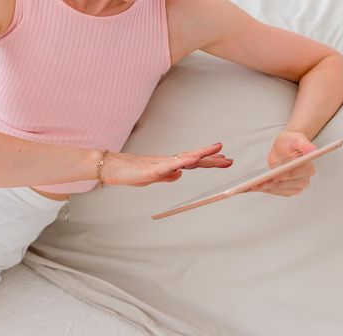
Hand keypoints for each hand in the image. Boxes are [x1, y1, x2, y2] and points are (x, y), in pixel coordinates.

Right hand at [99, 143, 233, 185]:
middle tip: (229, 159)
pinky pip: (172, 164)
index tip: (224, 159)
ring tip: (218, 150)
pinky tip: (194, 159)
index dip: (209, 161)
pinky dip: (184, 161)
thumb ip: (166, 176)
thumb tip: (179, 175)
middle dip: (213, 158)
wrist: (113, 168)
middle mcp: (169, 161)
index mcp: (170, 164)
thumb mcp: (153, 177)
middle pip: (195, 158)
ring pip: (186, 157)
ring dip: (203, 153)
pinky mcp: (154, 168)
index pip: (194, 161)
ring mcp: (162, 163)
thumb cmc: (131, 172)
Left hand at [247, 131, 316, 196]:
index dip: (282, 176)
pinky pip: (277, 192)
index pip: (293, 175)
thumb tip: (312, 150)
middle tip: (257, 183)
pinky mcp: (289, 189)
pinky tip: (257, 187)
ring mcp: (296, 186)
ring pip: (280, 190)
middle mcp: (304, 179)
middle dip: (271, 184)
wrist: (287, 146)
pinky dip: (267, 190)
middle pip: (285, 185)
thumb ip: (304, 144)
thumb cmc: (292, 142)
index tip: (271, 177)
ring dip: (267, 188)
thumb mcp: (297, 139)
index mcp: (308, 168)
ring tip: (253, 186)